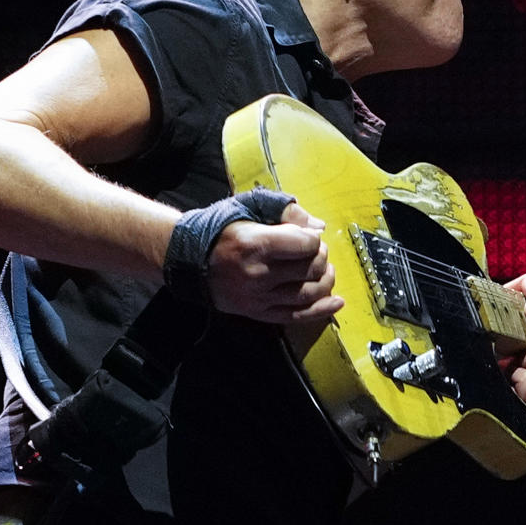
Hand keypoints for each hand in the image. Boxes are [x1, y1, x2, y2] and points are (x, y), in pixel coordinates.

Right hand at [205, 201, 343, 324]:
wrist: (189, 259)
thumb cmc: (221, 229)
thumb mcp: (250, 208)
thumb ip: (286, 212)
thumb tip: (318, 227)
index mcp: (257, 244)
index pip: (307, 244)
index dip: (313, 238)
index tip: (306, 235)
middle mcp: (259, 274)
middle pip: (311, 269)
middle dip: (321, 257)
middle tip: (314, 251)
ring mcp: (258, 297)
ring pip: (309, 294)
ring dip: (325, 280)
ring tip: (323, 270)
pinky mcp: (257, 313)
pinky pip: (297, 316)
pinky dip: (321, 310)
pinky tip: (337, 303)